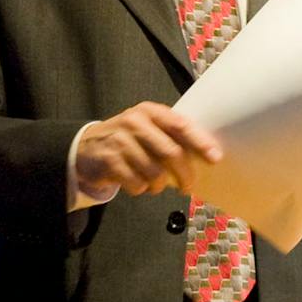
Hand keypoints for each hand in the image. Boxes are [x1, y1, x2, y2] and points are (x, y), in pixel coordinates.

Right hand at [74, 103, 221, 197]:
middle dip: (185, 174)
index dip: (200, 142)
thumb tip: (206, 156)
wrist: (86, 147)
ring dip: (159, 185)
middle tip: (188, 187)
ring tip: (155, 184)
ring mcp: (120, 142)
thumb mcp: (147, 128)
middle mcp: (135, 122)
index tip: (215, 158)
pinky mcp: (110, 161)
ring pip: (155, 173)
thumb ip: (171, 135)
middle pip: (171, 153)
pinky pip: (137, 184)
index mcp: (150, 111)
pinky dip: (141, 189)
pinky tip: (137, 184)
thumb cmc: (128, 139)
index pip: (180, 125)